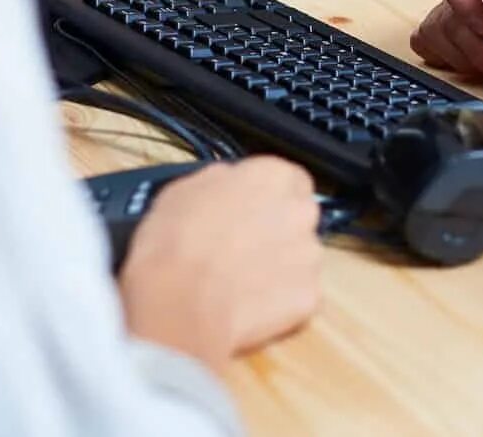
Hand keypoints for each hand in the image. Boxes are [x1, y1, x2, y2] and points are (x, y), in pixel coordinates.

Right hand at [117, 157, 321, 371]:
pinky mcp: (309, 296)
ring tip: (241, 283)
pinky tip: (249, 306)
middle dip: (278, 232)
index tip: (253, 214)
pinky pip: (299, 296)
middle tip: (243, 249)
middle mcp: (301, 210)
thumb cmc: (172, 246)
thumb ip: (222, 181)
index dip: (269, 200)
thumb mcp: (184, 191)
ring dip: (280, 268)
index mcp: (272, 176)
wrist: (176, 305)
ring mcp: (310, 256)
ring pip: (302, 259)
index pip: (291, 180)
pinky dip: (280, 303)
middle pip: (299, 218)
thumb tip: (229, 183)